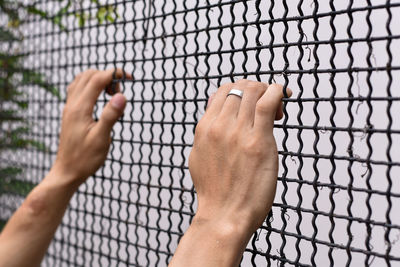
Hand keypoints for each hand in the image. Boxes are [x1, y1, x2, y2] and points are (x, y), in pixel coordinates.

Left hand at [53, 69, 130, 185]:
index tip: (130, 78)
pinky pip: (78, 89)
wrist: (67, 172)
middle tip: (120, 94)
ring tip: (112, 96)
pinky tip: (99, 99)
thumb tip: (121, 96)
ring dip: (99, 80)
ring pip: (82, 80)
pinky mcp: (70, 113)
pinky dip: (91, 86)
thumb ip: (111, 115)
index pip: (97, 79)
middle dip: (108, 77)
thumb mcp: (102, 139)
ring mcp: (69, 108)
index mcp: (80, 108)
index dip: (115, 74)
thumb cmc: (85, 159)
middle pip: (89, 75)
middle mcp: (72, 104)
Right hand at [189, 79, 291, 235]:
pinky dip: (277, 91)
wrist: (224, 215)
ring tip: (277, 110)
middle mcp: (219, 126)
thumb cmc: (215, 191)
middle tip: (268, 107)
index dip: (239, 91)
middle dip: (255, 89)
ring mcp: (238, 132)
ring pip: (253, 90)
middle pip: (239, 87)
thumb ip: (207, 136)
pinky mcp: (258, 141)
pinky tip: (283, 95)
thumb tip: (215, 122)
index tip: (251, 104)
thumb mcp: (199, 157)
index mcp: (204, 128)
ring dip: (267, 90)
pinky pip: (268, 102)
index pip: (223, 91)